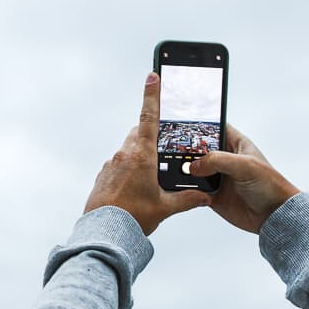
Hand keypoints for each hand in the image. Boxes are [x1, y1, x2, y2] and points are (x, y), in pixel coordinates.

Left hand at [84, 72, 211, 234]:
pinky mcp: (103, 175)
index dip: (152, 96)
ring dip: (140, 155)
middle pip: (139, 133)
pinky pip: (118, 165)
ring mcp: (111, 164)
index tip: (152, 75)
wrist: (103, 232)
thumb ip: (187, 199)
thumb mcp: (165, 207)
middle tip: (163, 148)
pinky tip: (135, 187)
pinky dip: (128, 169)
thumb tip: (205, 197)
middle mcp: (124, 155)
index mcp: (141, 156)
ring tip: (150, 176)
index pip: (149, 117)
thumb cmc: (132, 218)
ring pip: (129, 149)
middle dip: (151, 135)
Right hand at [186, 124, 299, 233]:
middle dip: (187, 150)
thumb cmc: (270, 186)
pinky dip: (187, 189)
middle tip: (175, 152)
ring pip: (193, 170)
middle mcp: (225, 159)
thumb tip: (195, 165)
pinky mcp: (212, 194)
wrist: (273, 215)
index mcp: (236, 145)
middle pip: (199, 149)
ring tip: (175, 170)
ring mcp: (217, 177)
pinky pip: (193, 190)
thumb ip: (219, 160)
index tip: (185, 123)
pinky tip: (184, 188)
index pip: (216, 128)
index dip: (202, 125)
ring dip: (185, 171)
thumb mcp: (245, 166)